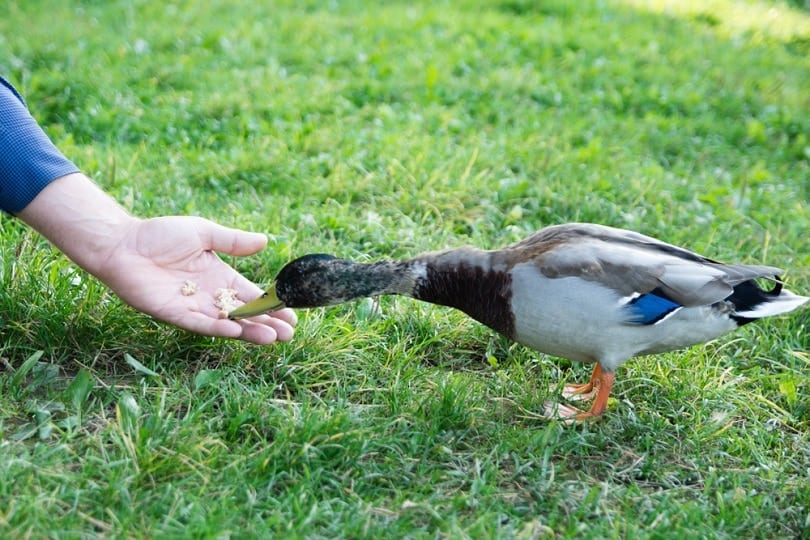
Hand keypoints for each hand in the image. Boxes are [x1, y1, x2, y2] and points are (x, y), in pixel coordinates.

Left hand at [95, 216, 296, 344]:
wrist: (122, 243)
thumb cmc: (159, 234)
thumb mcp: (203, 232)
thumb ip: (233, 241)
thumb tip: (265, 240)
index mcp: (220, 276)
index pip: (252, 295)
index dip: (271, 305)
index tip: (292, 314)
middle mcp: (210, 296)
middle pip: (245, 314)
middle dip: (268, 324)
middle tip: (289, 334)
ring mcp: (193, 307)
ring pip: (228, 323)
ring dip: (250, 331)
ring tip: (273, 338)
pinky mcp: (174, 314)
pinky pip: (200, 324)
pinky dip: (219, 328)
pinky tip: (237, 331)